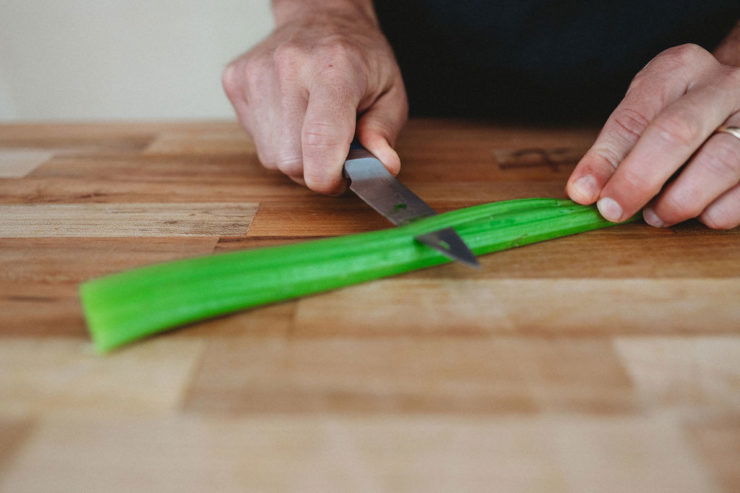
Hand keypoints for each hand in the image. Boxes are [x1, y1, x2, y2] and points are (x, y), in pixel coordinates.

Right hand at [222, 5, 407, 193]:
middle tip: (334, 149)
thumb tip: (383, 167)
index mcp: (335, 68)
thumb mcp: (390, 93)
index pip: (320, 141)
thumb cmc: (359, 58)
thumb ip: (384, 133)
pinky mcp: (235, 81)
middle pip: (292, 160)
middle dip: (315, 168)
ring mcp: (255, 73)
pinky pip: (256, 141)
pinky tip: (292, 117)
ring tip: (312, 128)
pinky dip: (277, 141)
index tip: (341, 179)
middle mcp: (289, 67)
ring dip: (295, 156)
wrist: (320, 17)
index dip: (329, 177)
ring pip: (271, 157)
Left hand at [566, 43, 739, 228]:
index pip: (635, 115)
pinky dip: (713, 212)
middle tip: (613, 211)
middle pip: (678, 132)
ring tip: (655, 215)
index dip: (606, 159)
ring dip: (677, 202)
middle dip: (638, 180)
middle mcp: (725, 85)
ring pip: (719, 164)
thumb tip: (586, 192)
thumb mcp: (645, 112)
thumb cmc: (681, 111)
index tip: (584, 192)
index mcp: (680, 68)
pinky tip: (698, 210)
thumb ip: (617, 148)